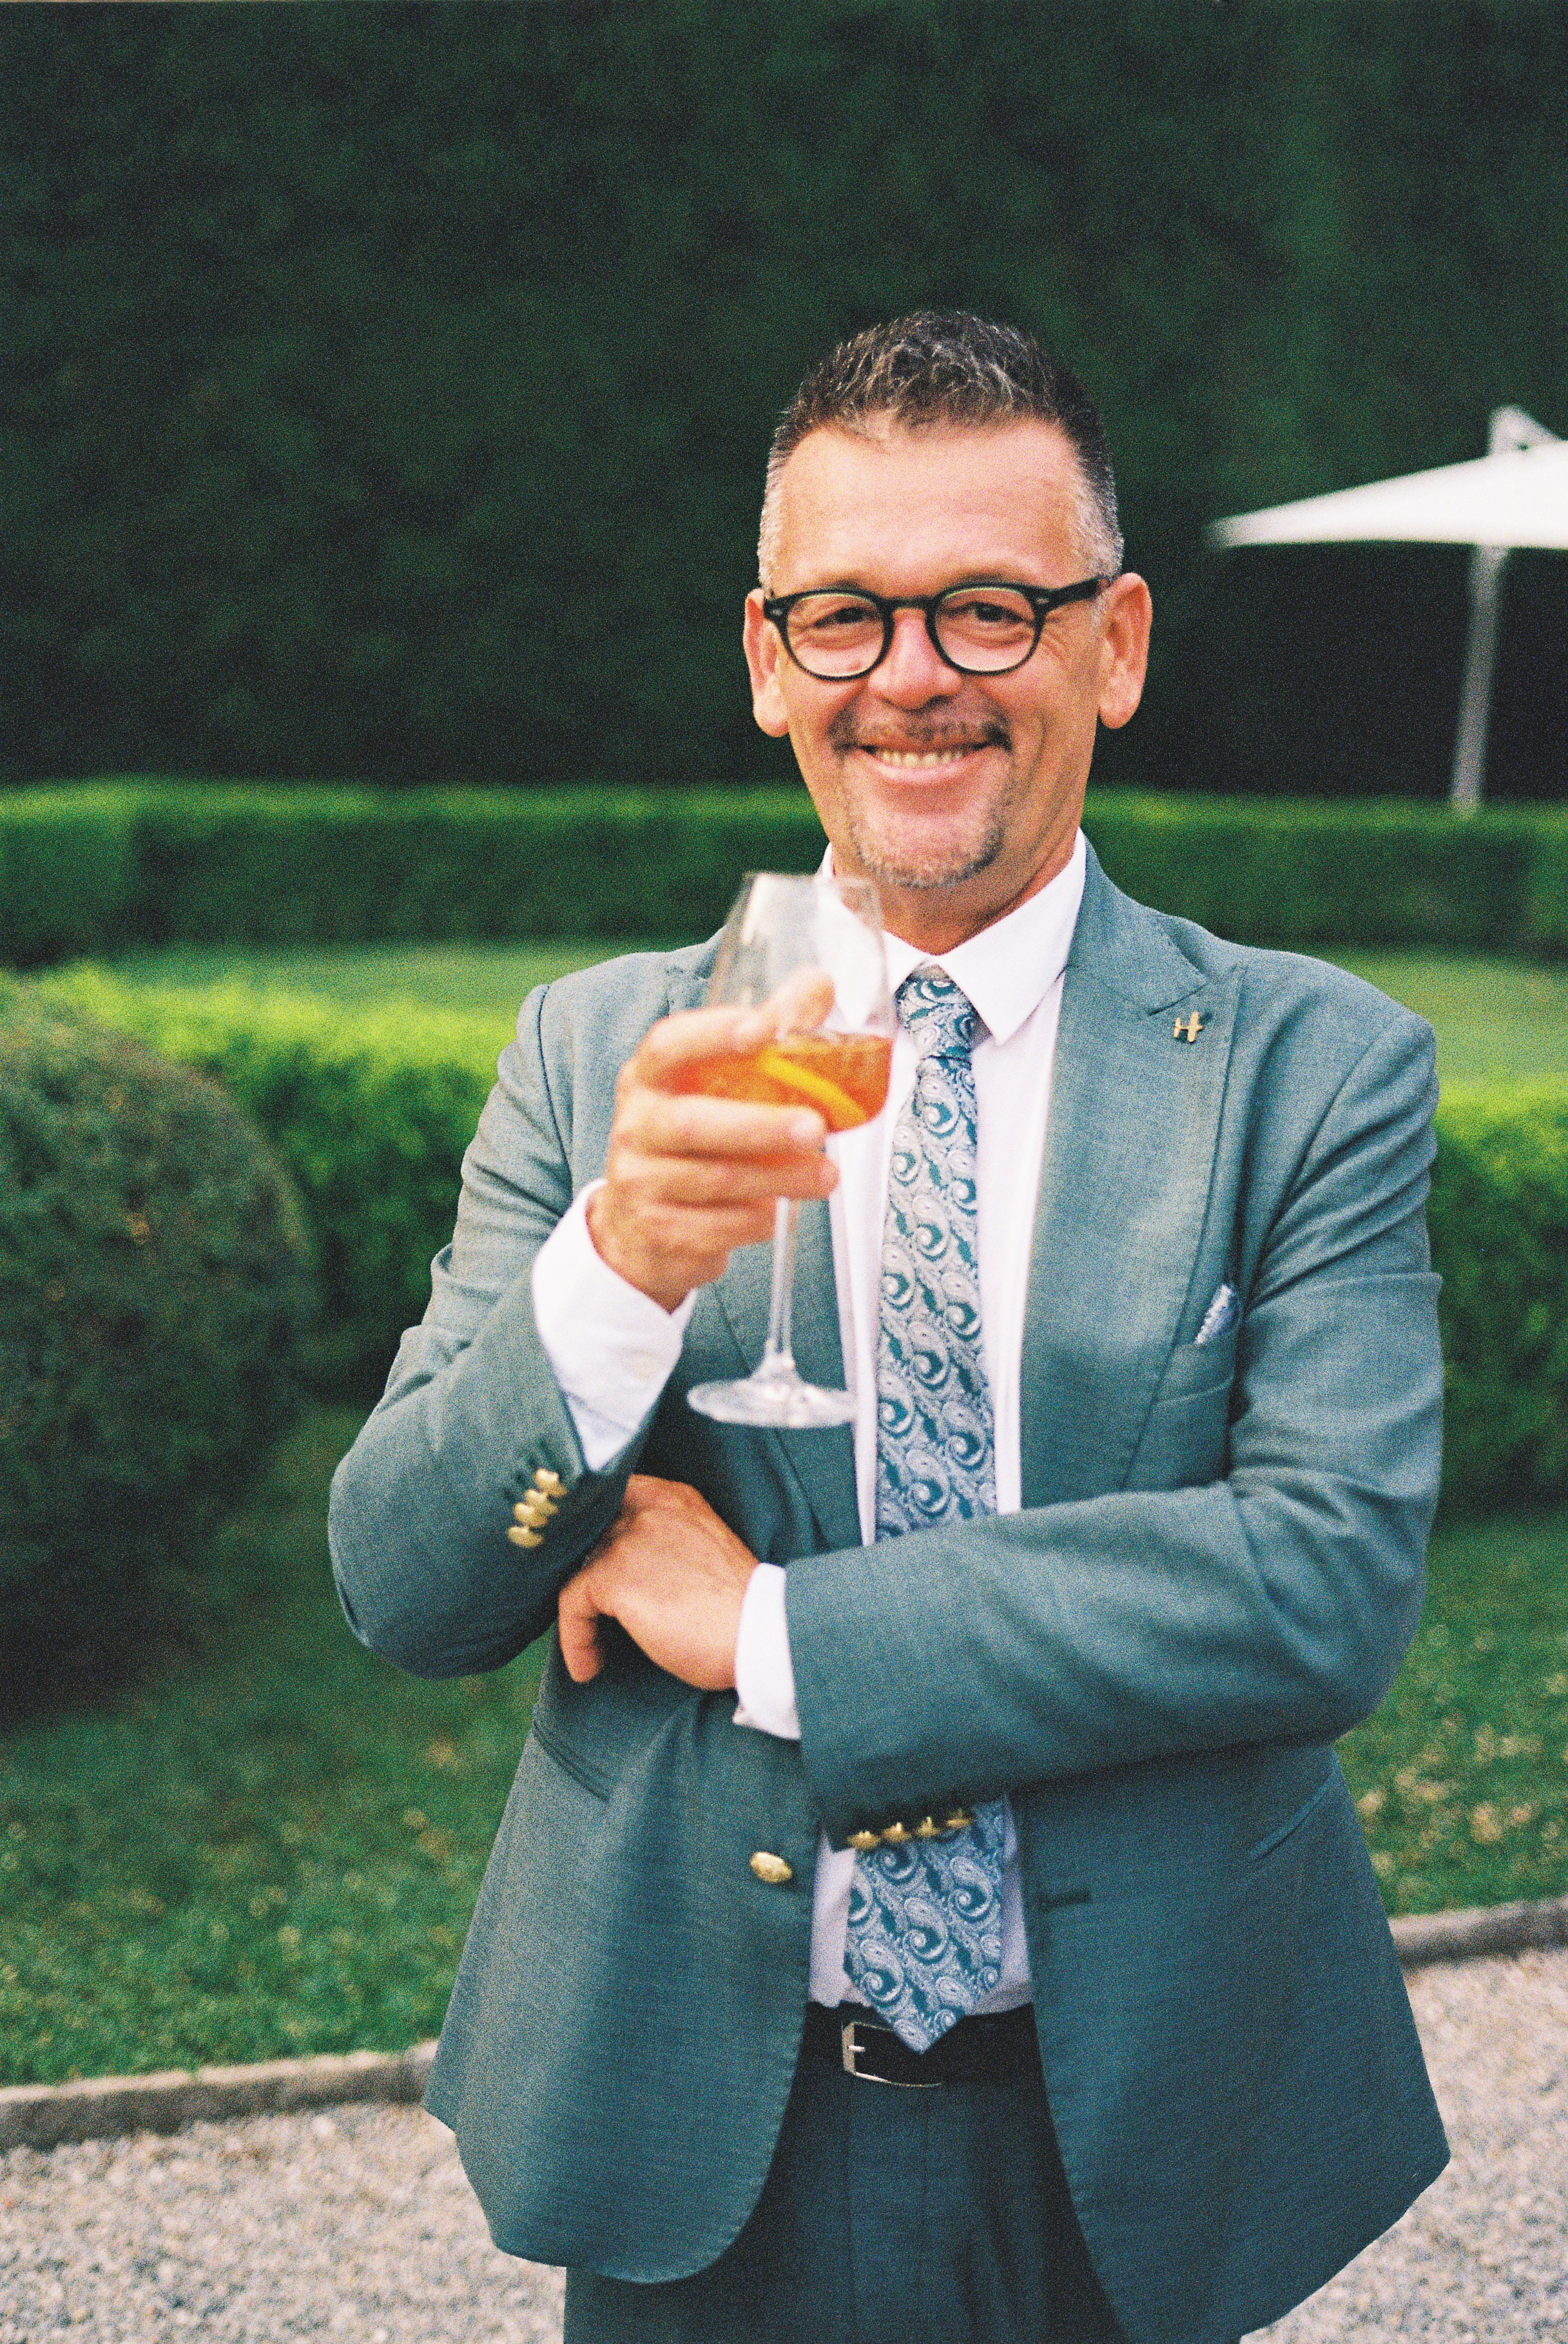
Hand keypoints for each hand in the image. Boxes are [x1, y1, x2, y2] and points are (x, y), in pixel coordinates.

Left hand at [556, 1475, 759, 1690]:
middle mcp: (650, 1508)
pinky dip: (575, 1639)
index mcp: (675, 1498)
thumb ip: (665, 1542)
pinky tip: (589, 1666)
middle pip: (588, 1531)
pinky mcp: (615, 1576)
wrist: (760, 1634)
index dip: (594, 1528)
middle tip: (585, 1610)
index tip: (588, 1561)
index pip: (614, 1494)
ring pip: (576, 1568)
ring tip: (592, 1648)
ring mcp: (630, 1539)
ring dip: (579, 1612)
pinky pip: (571, 1605)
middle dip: (581, 1570)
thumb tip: (626, 1570)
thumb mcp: (703, 1551)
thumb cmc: (739, 1609)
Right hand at [586, 975, 837, 1313]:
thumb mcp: (718, 1084)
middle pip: (692, 1123)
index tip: (763, 1027)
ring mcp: (640, 1180)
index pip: (668, 1045)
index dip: (713, 1033)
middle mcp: (636, 1125)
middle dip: (758, 1126)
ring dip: (778, 1179)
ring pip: (712, 1180)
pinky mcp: (658, 1229)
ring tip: (827, 1175)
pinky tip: (780, 1212)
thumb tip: (819, 983)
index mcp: (649, 1077)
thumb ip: (767, 1033)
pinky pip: (714, 1227)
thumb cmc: (695, 1138)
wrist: (641, 1226)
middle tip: (816, 1127)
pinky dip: (755, 1220)